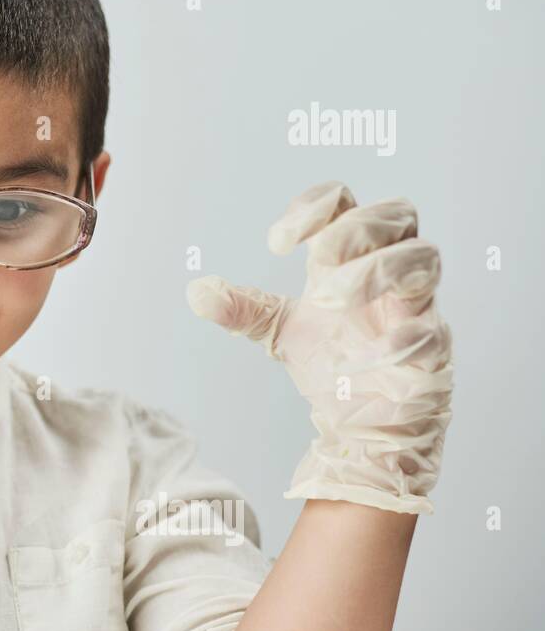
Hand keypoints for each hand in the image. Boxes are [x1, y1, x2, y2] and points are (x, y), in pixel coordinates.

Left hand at [187, 182, 452, 514]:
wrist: (364, 427)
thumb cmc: (335, 365)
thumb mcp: (281, 333)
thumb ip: (244, 310)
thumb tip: (197, 292)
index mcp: (351, 261)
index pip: (346, 203)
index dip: (315, 206)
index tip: (276, 242)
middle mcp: (388, 275)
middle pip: (398, 214)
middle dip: (354, 227)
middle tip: (315, 258)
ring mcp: (416, 308)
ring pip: (424, 257)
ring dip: (375, 269)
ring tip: (330, 298)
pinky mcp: (434, 350)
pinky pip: (430, 328)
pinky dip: (396, 335)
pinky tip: (361, 355)